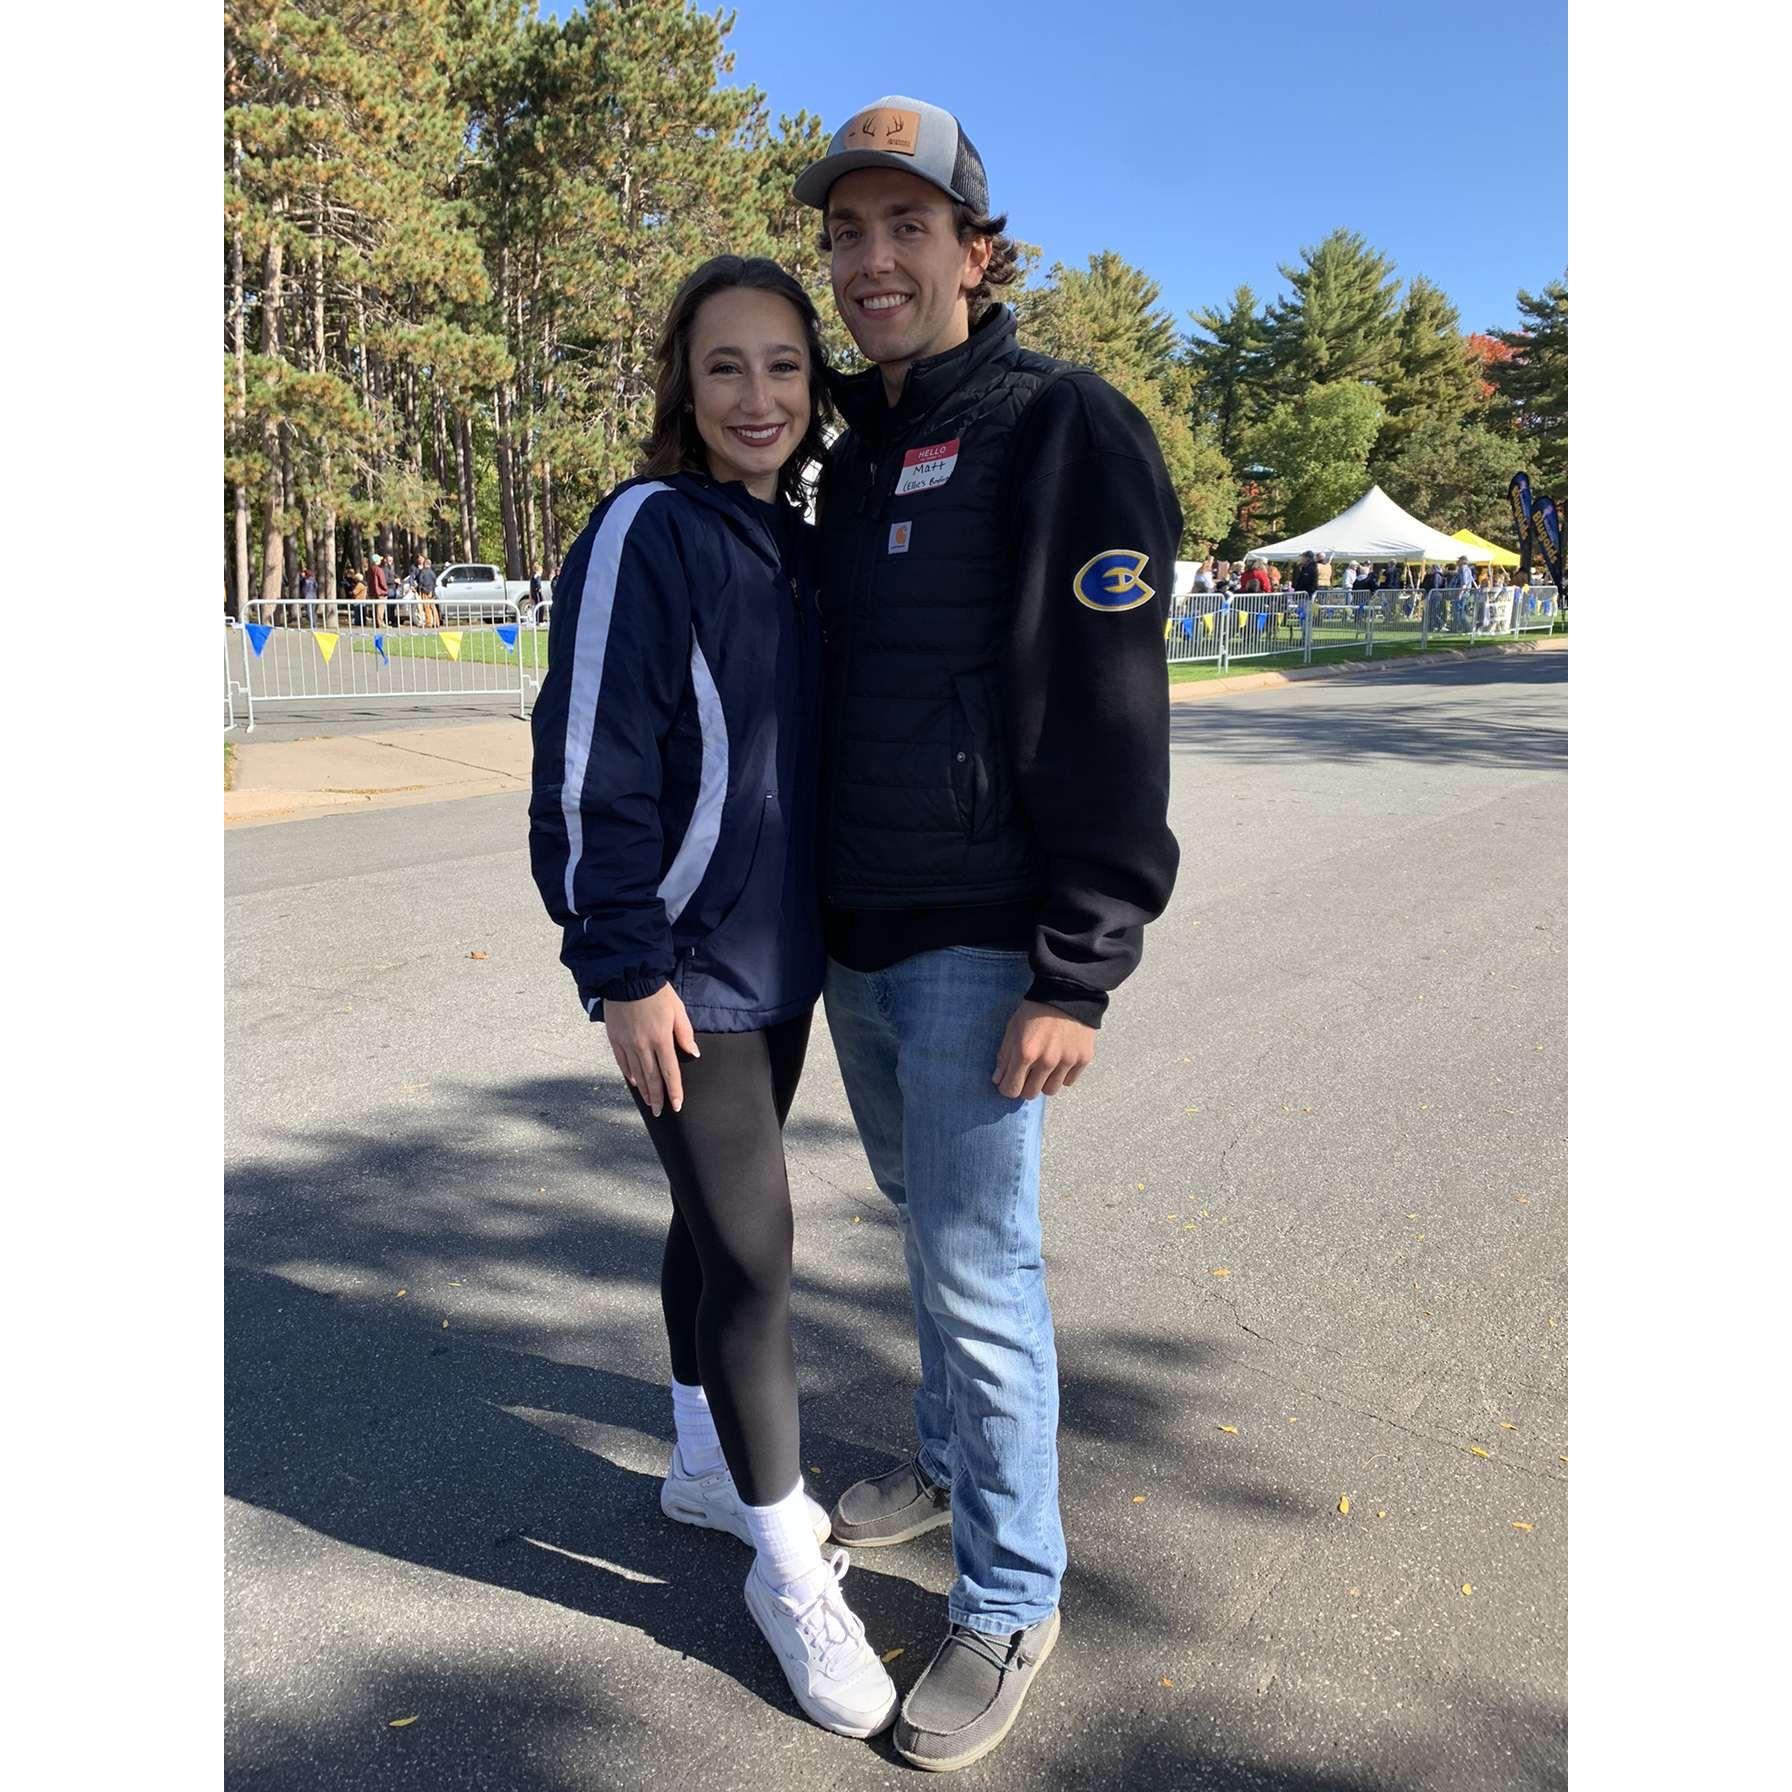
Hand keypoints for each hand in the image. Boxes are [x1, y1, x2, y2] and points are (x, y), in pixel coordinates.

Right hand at [605, 985, 697, 1115]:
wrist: (628, 978)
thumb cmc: (657, 993)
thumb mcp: (678, 1010)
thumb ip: (685, 1033)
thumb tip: (693, 1054)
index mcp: (661, 1039)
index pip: (670, 1072)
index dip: (674, 1091)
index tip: (677, 1106)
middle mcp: (643, 1045)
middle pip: (651, 1078)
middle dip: (657, 1097)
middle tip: (660, 1112)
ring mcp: (627, 1043)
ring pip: (636, 1073)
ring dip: (644, 1091)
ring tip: (649, 1103)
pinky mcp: (615, 1039)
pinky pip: (622, 1062)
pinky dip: (629, 1074)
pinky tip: (634, 1083)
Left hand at [992, 1000, 1094, 1099]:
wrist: (1068, 993)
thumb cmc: (1035, 1010)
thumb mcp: (1012, 1028)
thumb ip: (1004, 1056)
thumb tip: (998, 1080)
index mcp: (1025, 1053)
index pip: (1011, 1089)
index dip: (1007, 1088)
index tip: (1008, 1082)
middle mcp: (1047, 1061)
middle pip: (1031, 1093)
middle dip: (1025, 1086)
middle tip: (1026, 1074)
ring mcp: (1067, 1061)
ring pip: (1051, 1091)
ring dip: (1044, 1082)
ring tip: (1044, 1067)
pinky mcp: (1083, 1059)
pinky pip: (1068, 1081)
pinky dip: (1062, 1075)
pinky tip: (1060, 1060)